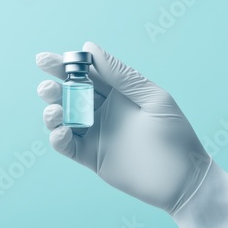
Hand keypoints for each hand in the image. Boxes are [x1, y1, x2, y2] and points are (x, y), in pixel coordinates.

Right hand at [36, 42, 211, 213]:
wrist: (183, 180)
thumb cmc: (175, 134)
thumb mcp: (152, 98)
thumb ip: (121, 75)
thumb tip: (89, 48)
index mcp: (117, 93)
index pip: (85, 74)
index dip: (63, 65)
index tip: (45, 60)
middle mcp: (102, 111)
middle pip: (69, 95)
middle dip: (53, 88)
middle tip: (47, 87)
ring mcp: (95, 134)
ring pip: (63, 119)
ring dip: (53, 112)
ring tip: (55, 110)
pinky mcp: (91, 157)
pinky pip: (67, 146)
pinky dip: (58, 138)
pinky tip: (62, 132)